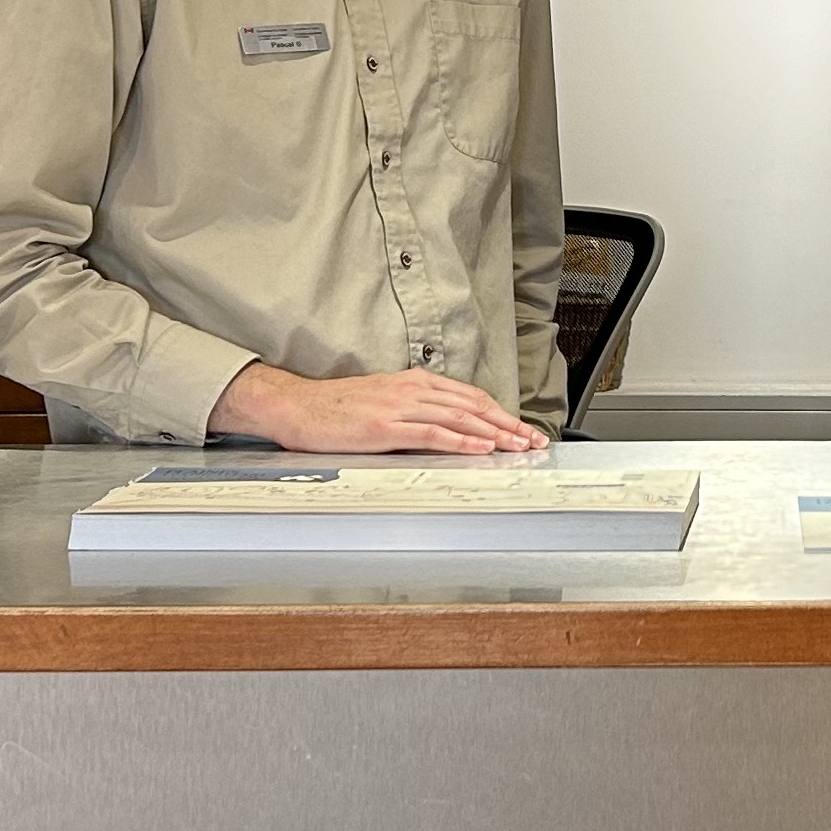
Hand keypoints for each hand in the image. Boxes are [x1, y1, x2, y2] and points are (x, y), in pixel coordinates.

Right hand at [211, 362, 549, 453]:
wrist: (296, 407)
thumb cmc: (335, 409)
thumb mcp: (381, 402)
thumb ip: (413, 411)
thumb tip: (443, 430)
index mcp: (413, 382)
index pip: (468, 397)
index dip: (499, 413)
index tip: (521, 429)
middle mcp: (412, 390)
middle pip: (472, 406)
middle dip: (508, 424)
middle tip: (533, 441)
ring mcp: (399, 407)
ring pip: (460, 419)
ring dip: (494, 434)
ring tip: (518, 447)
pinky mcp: (385, 427)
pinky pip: (432, 433)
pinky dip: (462, 441)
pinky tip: (481, 448)